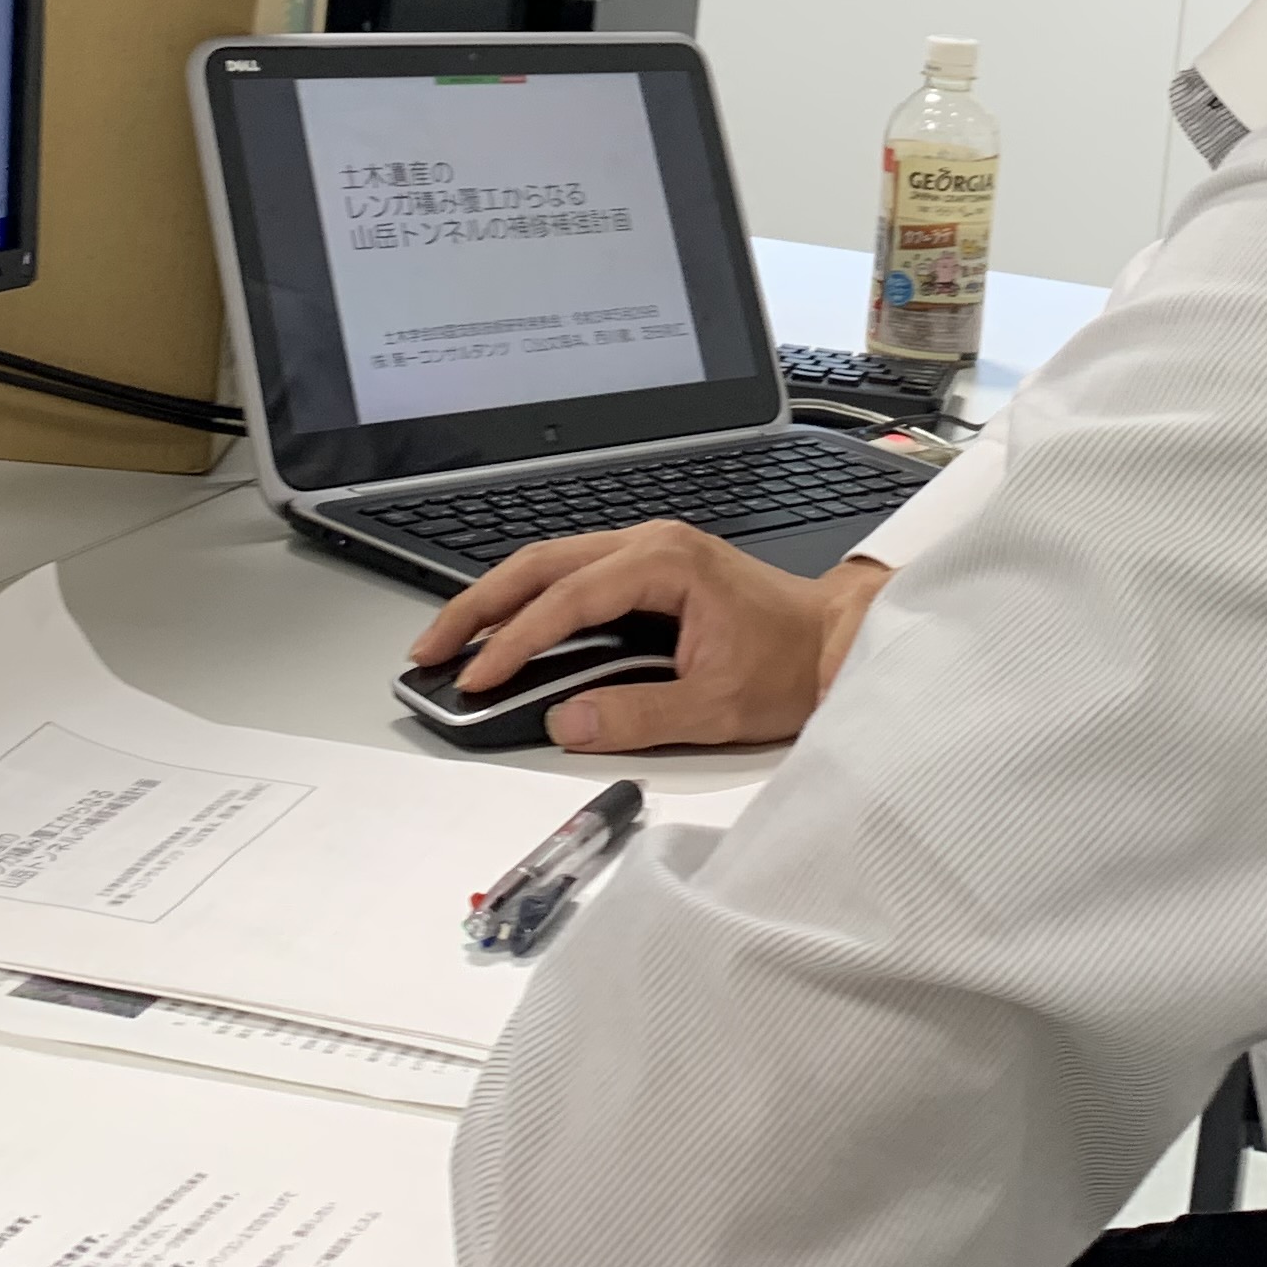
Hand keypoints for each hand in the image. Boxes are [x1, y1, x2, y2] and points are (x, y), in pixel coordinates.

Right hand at [407, 522, 891, 751]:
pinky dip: (532, 601)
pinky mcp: (650, 567)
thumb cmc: (789, 665)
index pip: (567, 599)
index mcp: (666, 563)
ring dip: (499, 601)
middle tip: (430, 652)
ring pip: (552, 564)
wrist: (836, 642)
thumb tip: (563, 723)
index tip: (475, 678)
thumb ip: (634, 716)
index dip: (514, 642)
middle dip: (480, 607)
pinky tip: (506, 631)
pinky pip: (574, 575)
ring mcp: (649, 550)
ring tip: (453, 643)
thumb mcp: (714, 706)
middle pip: (541, 564)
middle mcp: (651, 544)